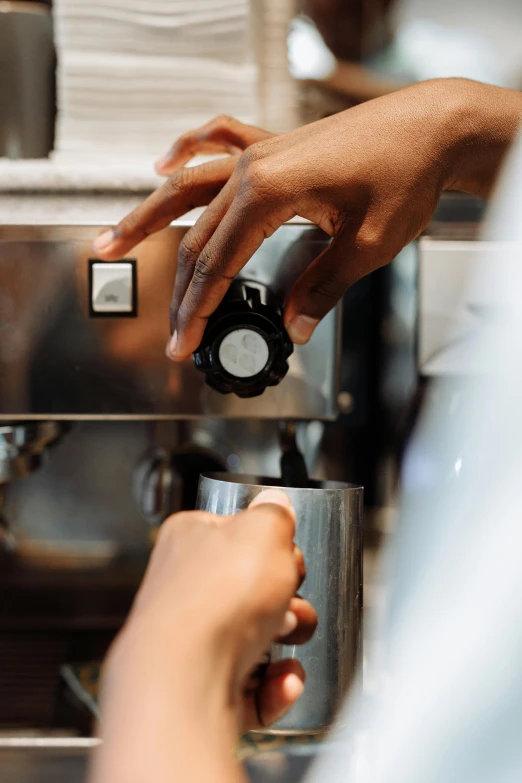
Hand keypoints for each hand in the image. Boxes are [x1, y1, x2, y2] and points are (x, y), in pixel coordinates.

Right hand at [94, 79, 521, 360]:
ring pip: (191, 191)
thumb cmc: (407, 174)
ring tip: (112, 241)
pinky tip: (164, 162)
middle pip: (200, 239)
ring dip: (150, 218)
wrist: (434, 128)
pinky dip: (188, 154)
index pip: (219, 264)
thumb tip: (294, 325)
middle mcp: (255, 167)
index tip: (184, 343)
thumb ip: (321, 288)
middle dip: (183, 292)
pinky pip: (217, 144)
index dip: (199, 311)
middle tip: (170, 331)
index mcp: (270, 192)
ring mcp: (261, 151)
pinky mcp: (274, 147)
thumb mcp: (365, 246)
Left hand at [104, 490, 315, 734]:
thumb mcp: (263, 531)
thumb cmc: (214, 600)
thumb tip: (276, 503)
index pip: (236, 533)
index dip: (270, 543)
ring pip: (260, 637)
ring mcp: (194, 642)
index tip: (286, 551)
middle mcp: (186, 590)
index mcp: (190, 541)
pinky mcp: (205, 687)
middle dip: (286, 595)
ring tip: (285, 635)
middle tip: (288, 594)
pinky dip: (276, 686)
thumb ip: (275, 513)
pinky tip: (282, 679)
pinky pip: (256, 687)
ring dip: (287, 637)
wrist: (185, 678)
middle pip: (254, 587)